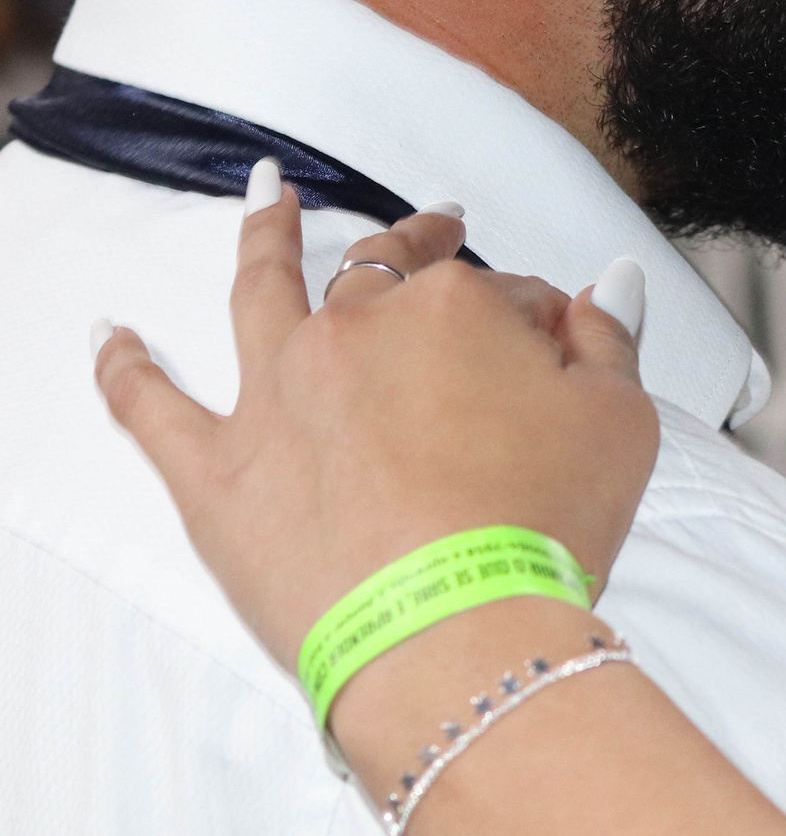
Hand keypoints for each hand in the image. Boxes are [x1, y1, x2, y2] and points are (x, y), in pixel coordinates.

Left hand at [92, 163, 659, 676]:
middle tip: (439, 225)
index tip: (562, 355)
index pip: (512, 296)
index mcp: (458, 309)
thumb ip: (611, 341)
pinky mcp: (219, 468)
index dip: (544, 325)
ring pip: (260, 289)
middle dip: (419, 242)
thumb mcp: (622, 423)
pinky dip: (126, 367)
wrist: (456, 634)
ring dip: (264, 236)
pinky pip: (150, 407)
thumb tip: (607, 285)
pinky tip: (113, 336)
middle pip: (390, 271)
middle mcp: (357, 330)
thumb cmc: (546, 529)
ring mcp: (278, 392)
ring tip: (266, 200)